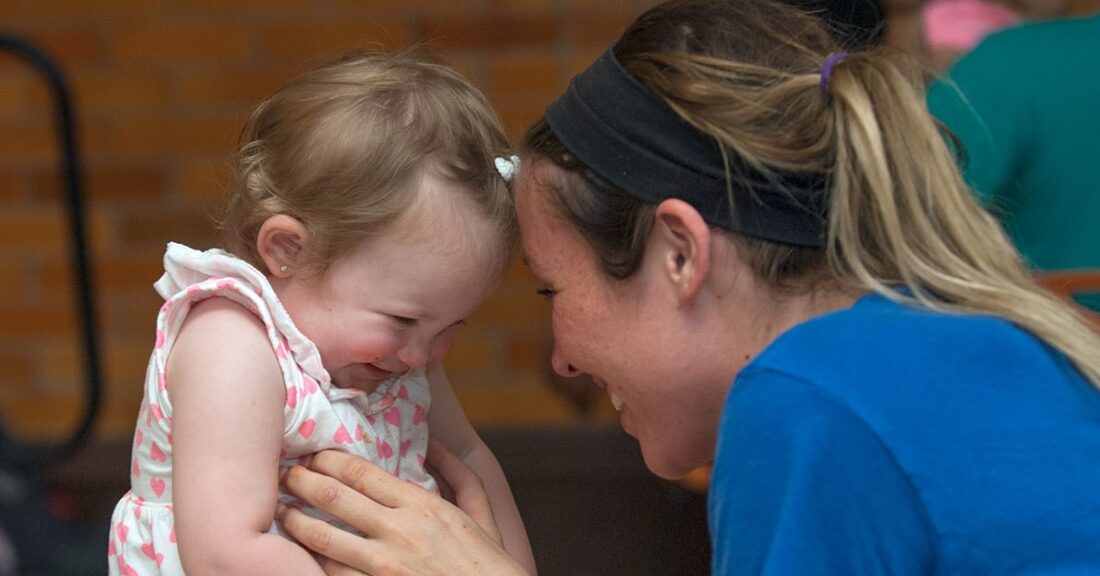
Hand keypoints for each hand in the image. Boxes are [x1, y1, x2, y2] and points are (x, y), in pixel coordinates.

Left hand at [279, 442, 526, 575]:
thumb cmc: (488, 564)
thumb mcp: (482, 512)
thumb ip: (459, 473)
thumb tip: (435, 443)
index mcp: (422, 506)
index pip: (360, 472)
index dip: (328, 459)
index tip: (314, 455)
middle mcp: (398, 532)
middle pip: (333, 497)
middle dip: (301, 481)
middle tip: (285, 476)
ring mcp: (382, 568)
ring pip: (321, 539)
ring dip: (295, 523)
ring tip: (282, 514)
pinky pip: (331, 575)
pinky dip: (311, 562)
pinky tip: (300, 554)